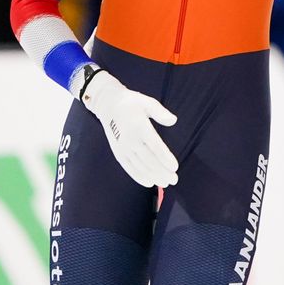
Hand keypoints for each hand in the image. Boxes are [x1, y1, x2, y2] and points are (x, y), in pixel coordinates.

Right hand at [81, 70, 178, 187]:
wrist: (108, 104)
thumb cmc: (132, 102)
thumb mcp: (147, 102)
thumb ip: (160, 112)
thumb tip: (173, 120)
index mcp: (139, 126)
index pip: (155, 146)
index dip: (165, 158)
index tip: (175, 167)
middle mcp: (130, 139)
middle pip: (149, 160)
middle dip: (162, 172)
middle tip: (175, 180)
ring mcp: (123, 148)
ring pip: (140, 166)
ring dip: (153, 176)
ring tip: (166, 183)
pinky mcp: (118, 153)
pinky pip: (129, 168)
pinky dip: (139, 176)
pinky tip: (149, 182)